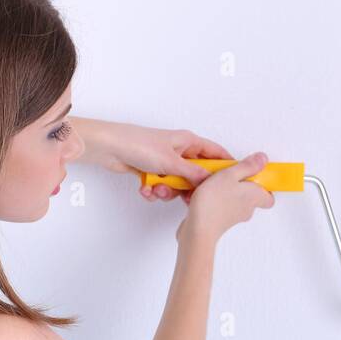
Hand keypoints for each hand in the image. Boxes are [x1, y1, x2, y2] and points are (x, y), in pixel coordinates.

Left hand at [82, 120, 233, 203]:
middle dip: (188, 188)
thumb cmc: (139, 145)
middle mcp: (179, 151)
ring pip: (177, 184)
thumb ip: (193, 174)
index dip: (224, 166)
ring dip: (167, 191)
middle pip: (196, 174)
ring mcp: (165, 162)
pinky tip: (145, 189)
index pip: (215, 153)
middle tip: (186, 197)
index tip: (230, 181)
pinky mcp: (152, 171)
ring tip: (157, 189)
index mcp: (188, 142)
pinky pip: (161, 187)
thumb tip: (210, 182)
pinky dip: (154, 191)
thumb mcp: (171, 162)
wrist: (110, 148)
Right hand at [177, 151, 274, 245]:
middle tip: (233, 175)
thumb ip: (248, 166)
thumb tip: (262, 159)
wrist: (198, 228)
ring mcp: (234, 217)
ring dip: (226, 192)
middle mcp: (247, 209)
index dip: (264, 187)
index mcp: (254, 196)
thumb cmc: (214, 203)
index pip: (269, 197)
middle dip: (242, 186)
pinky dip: (216, 200)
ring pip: (235, 201)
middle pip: (251, 197)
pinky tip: (204, 193)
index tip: (256, 175)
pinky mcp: (220, 222)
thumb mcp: (230, 174)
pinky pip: (222, 207)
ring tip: (215, 182)